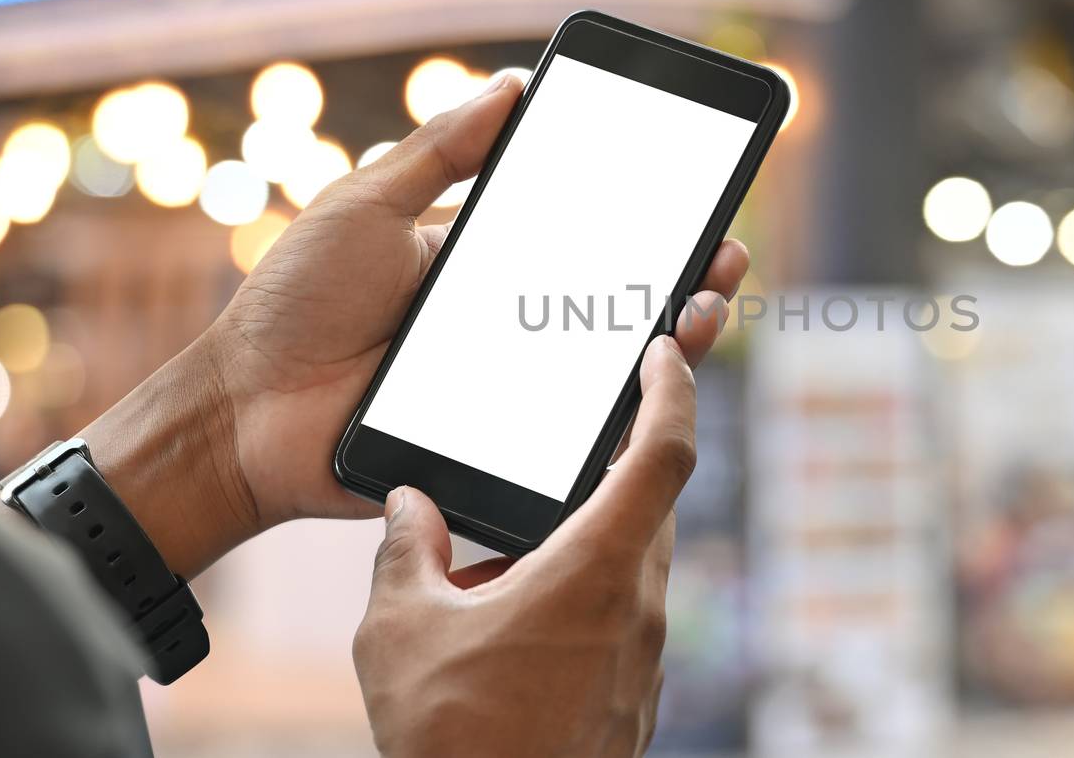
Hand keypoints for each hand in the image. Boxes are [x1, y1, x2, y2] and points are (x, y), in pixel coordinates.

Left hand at [75, 75, 748, 575]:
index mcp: (484, 265)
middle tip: (724, 256)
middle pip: (612, 303)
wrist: (244, 413)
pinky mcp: (499, 446)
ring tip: (705, 308)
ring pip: (609, 369)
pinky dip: (625, 411)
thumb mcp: (367, 206)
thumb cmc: (294, 305)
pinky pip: (574, 433)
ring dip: (670, 338)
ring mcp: (509, 390)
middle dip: (680, 279)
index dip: (641, 222)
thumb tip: (514, 82)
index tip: (694, 196)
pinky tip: (660, 379)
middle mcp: (509, 328)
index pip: (581, 238)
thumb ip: (440, 150)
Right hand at [354, 336, 697, 757]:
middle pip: (647, 507)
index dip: (673, 391)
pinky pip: (621, 624)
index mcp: (598, 569)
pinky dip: (582, 603)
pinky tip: (514, 629)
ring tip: (499, 571)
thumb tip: (409, 505)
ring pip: (631, 569)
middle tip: (555, 456)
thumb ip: (406, 550)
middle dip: (607, 473)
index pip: (664, 454)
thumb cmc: (453, 739)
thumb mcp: (401, 631)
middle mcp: (639, 609)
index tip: (665, 354)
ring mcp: (645, 660)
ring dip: (583, 547)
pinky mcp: (635, 700)